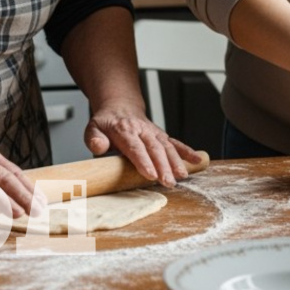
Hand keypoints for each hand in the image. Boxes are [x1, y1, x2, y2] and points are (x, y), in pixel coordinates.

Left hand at [85, 100, 201, 187]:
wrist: (119, 107)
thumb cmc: (106, 123)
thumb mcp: (93, 128)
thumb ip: (94, 138)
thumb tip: (98, 146)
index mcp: (124, 130)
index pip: (135, 146)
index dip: (143, 160)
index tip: (150, 174)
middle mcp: (142, 130)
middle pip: (154, 149)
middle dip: (163, 166)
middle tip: (168, 182)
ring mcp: (154, 133)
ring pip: (167, 147)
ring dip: (176, 162)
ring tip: (182, 176)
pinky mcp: (161, 136)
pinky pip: (176, 143)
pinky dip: (187, 151)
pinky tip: (197, 161)